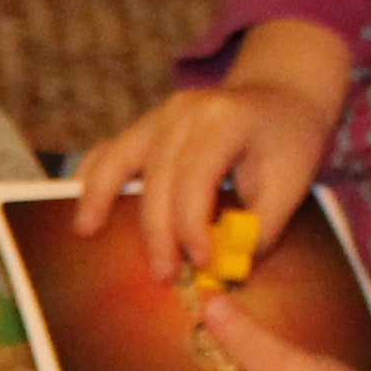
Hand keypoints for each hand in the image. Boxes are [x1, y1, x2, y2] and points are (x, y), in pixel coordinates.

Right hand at [63, 23, 344, 271]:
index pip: (195, 178)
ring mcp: (160, 114)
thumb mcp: (291, 183)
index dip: (193, 226)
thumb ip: (258, 226)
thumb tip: (222, 267)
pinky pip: (110, 149)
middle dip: (158, 232)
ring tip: (86, 232)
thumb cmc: (288, 142)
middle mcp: (184, 111)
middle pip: (157, 177)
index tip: (203, 263)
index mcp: (223, 120)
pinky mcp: (147, 124)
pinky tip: (80, 203)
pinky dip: (93, 175)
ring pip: (120, 158)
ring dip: (101, 197)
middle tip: (165, 275)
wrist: (281, 94)